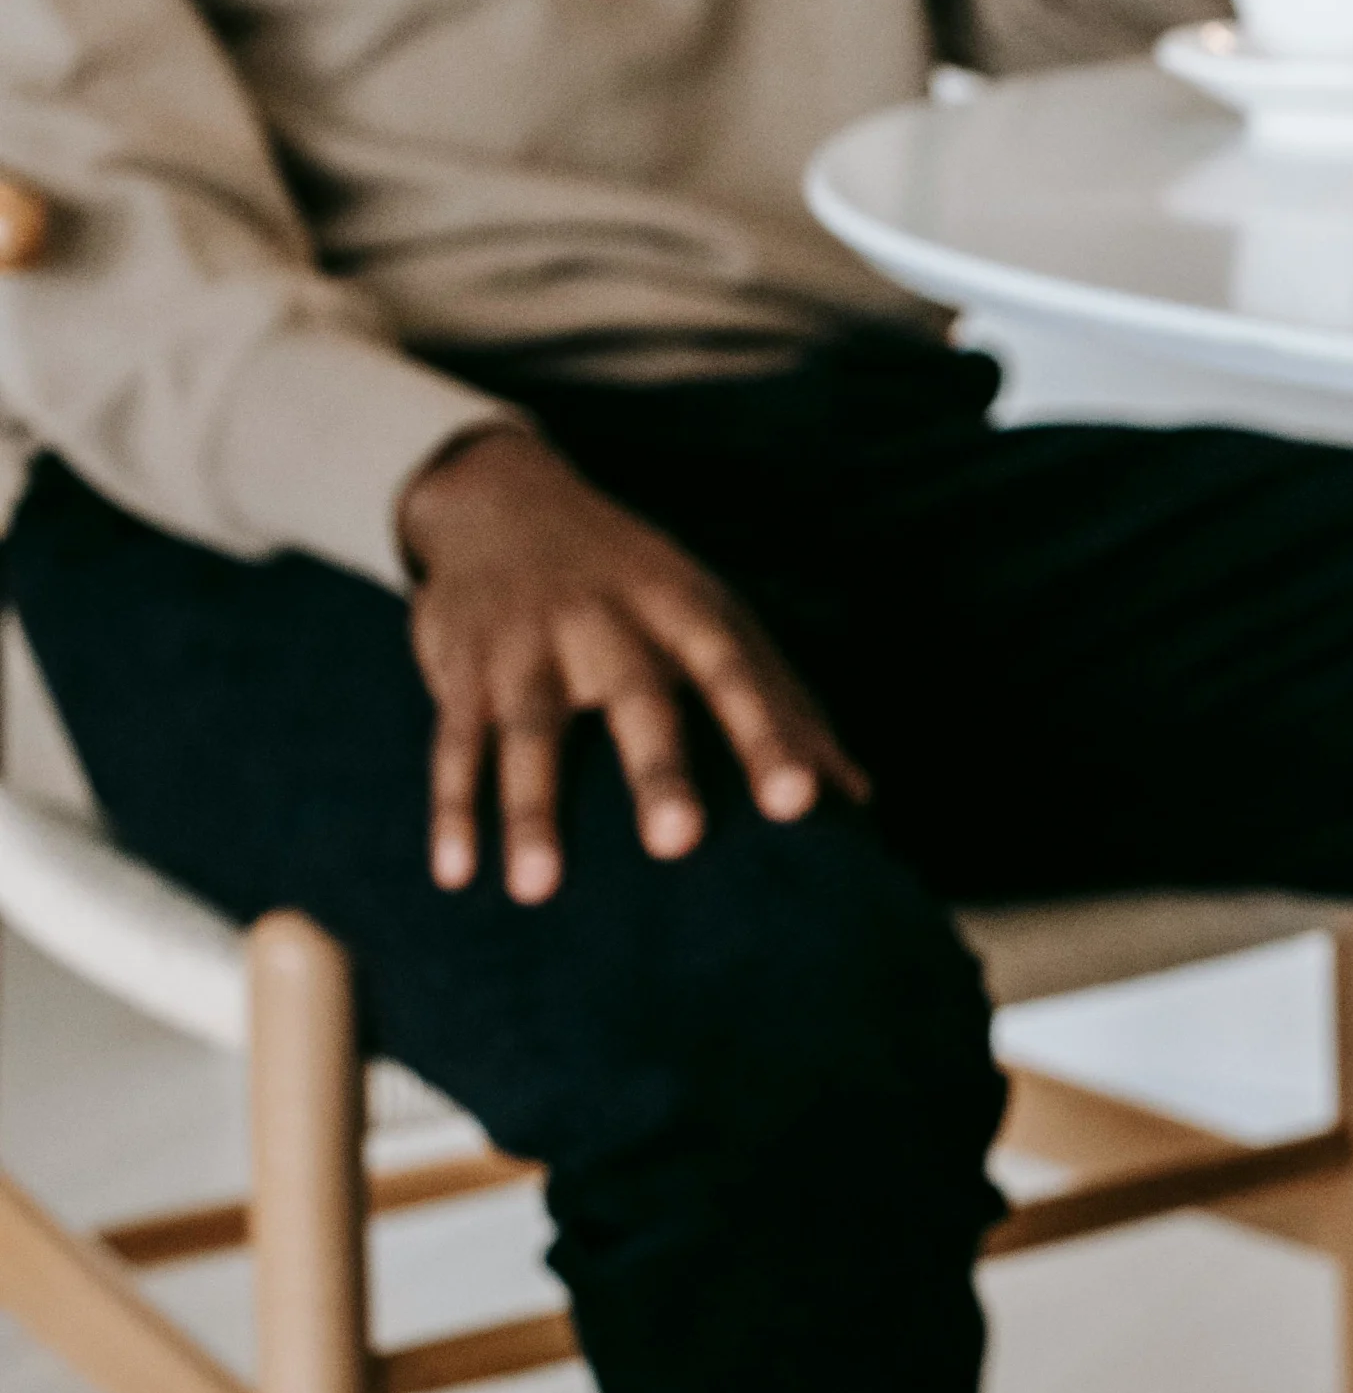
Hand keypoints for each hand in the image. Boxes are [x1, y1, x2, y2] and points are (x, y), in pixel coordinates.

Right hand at [395, 427, 869, 902]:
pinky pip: (453, 741)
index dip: (770, 733)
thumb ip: (784, 703)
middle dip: (658, 770)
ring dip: (531, 809)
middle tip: (678, 844)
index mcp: (684, 610)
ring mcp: (529, 643)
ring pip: (531, 728)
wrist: (506, 502)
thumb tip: (859, 798)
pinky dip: (452, 808)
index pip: (736, 672)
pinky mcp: (464, 668)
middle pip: (637, 698)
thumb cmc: (640, 584)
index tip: (801, 800)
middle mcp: (607, 622)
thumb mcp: (715, 619)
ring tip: (537, 890)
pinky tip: (456, 873)